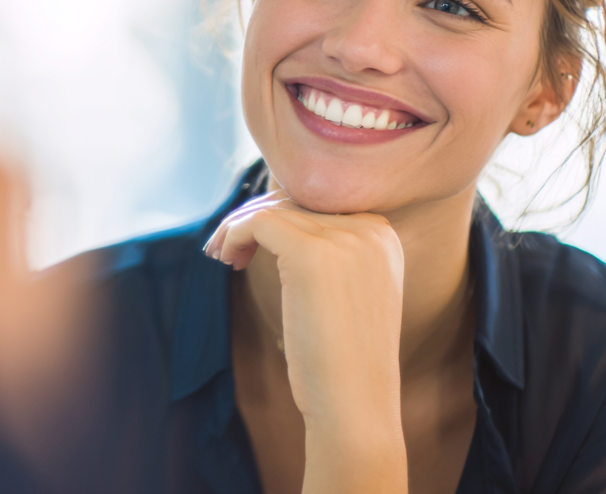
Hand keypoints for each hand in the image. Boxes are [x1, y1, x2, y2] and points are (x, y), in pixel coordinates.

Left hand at [205, 191, 407, 492]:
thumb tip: (275, 218)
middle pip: (293, 201)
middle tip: (226, 251)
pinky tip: (226, 259)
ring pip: (273, 208)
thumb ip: (328, 253)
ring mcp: (345, 239)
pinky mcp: (313, 254)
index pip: (317, 204)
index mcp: (383, 235)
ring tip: (222, 256)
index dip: (277, 217)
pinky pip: (259, 222)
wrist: (355, 405)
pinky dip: (233, 233)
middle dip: (253, 220)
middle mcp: (372, 229)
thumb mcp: (346, 291)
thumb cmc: (341, 360)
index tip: (251, 245)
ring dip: (238, 227)